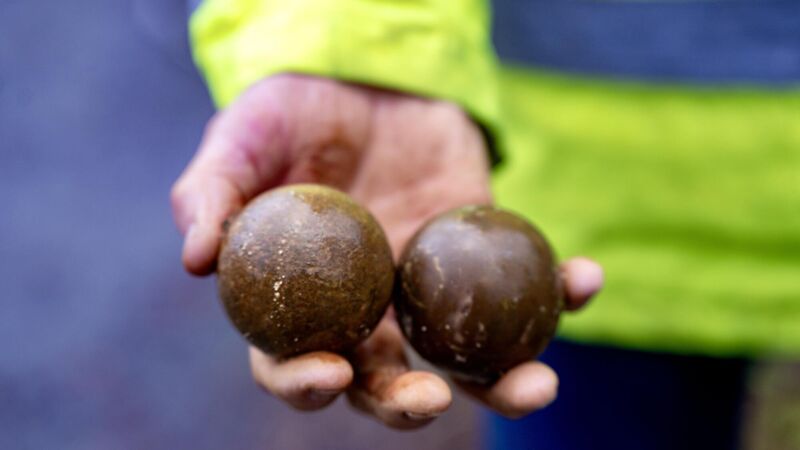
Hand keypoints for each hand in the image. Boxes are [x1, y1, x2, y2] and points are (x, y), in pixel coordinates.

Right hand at [171, 74, 602, 427]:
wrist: (363, 76)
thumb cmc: (290, 114)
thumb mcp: (240, 140)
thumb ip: (212, 195)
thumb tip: (191, 259)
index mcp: (305, 303)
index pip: (295, 362)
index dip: (307, 382)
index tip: (331, 375)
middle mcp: (369, 309)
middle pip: (386, 378)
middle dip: (408, 403)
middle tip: (431, 398)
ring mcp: (430, 287)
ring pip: (466, 355)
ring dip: (505, 380)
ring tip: (537, 384)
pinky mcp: (483, 254)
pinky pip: (528, 285)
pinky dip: (562, 291)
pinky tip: (582, 279)